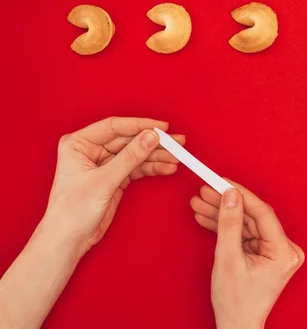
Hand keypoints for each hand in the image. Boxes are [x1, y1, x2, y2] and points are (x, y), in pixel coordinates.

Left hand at [44, 117, 184, 254]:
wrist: (69, 239)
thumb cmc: (72, 211)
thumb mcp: (104, 181)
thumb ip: (130, 157)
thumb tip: (151, 137)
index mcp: (79, 143)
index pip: (114, 127)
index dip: (140, 125)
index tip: (161, 127)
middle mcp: (91, 150)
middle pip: (129, 140)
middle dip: (153, 143)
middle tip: (176, 142)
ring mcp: (104, 164)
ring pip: (136, 154)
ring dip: (157, 156)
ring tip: (177, 157)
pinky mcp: (115, 177)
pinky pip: (137, 168)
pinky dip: (152, 168)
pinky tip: (167, 167)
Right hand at [190, 180, 304, 328]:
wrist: (237, 325)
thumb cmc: (236, 302)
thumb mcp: (228, 259)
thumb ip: (230, 224)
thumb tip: (231, 195)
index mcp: (284, 252)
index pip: (262, 213)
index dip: (241, 194)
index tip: (221, 181)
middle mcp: (285, 249)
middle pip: (253, 216)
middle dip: (226, 204)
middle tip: (204, 191)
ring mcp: (276, 251)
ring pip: (247, 223)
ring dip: (223, 214)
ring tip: (199, 203)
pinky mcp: (265, 253)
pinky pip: (245, 234)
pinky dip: (227, 227)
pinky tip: (207, 217)